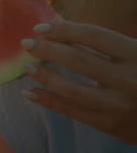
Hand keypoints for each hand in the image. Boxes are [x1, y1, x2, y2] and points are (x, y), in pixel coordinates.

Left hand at [22, 21, 136, 142]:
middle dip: (48, 50)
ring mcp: (119, 104)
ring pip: (72, 89)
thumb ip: (111, 45)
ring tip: (28, 67)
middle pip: (79, 60)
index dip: (64, 30)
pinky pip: (73, 111)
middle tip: (26, 44)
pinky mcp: (110, 124)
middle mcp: (129, 79)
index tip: (40, 28)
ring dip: (45, 76)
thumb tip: (63, 32)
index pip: (94, 36)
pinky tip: (30, 92)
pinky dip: (48, 101)